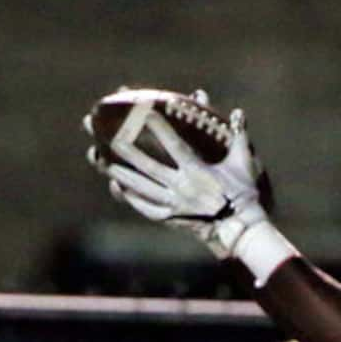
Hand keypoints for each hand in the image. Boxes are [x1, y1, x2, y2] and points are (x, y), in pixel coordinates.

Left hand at [94, 101, 272, 262]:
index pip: (175, 146)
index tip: (143, 112)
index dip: (160, 129)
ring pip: (139, 187)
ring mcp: (172, 204)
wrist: (238, 230)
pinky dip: (130, 198)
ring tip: (97, 158)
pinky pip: (145, 207)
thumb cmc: (242, 194)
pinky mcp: (169, 217)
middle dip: (123, 148)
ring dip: (117, 172)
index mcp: (197, 171)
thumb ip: (239, 135)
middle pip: (146, 166)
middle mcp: (180, 187)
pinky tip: (116, 187)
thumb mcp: (243, 163)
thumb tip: (236, 112)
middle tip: (103, 133)